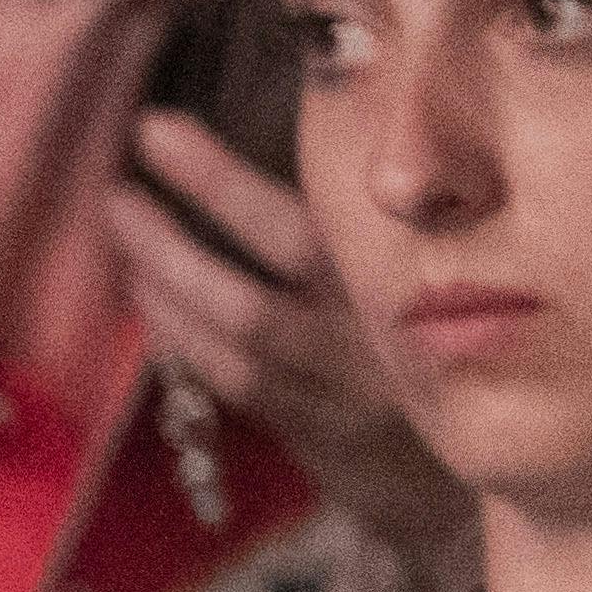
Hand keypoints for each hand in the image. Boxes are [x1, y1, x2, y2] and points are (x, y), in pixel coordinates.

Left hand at [111, 113, 478, 568]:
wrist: (477, 459)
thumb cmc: (447, 322)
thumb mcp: (425, 256)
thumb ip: (359, 212)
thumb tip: (279, 133)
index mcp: (410, 272)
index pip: (303, 220)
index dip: (219, 179)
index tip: (154, 132)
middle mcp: (380, 336)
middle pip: (259, 293)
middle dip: (174, 243)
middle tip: (113, 196)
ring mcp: (347, 392)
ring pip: (239, 346)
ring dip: (169, 294)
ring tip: (125, 241)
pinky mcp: (317, 435)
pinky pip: (236, 385)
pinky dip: (187, 343)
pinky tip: (150, 306)